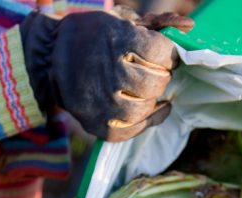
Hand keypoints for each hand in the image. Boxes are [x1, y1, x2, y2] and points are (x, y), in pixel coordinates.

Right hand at [20, 10, 192, 142]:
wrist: (51, 59)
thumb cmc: (94, 37)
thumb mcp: (121, 21)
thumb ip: (158, 24)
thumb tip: (190, 27)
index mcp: (116, 42)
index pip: (160, 53)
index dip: (169, 54)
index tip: (165, 55)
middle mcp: (109, 74)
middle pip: (154, 83)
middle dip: (161, 77)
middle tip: (156, 73)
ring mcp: (101, 103)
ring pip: (144, 109)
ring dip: (153, 99)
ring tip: (150, 91)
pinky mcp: (97, 124)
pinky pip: (131, 131)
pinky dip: (147, 122)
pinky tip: (154, 110)